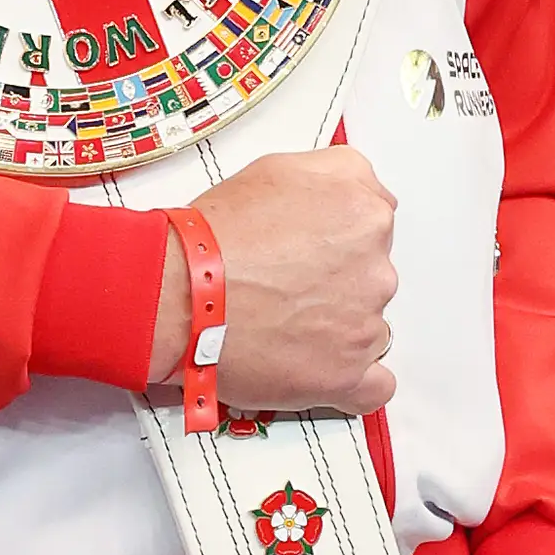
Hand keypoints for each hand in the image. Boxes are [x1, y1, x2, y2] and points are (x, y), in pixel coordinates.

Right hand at [149, 148, 396, 416]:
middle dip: (335, 284)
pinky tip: (319, 367)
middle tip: (283, 288)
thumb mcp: (279, 168)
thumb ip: (335, 175)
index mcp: (366, 216)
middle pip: (370, 279)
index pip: (372, 227)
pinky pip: (374, 386)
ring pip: (368, 328)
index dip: (333, 239)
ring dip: (336, 329)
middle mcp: (377, 270)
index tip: (307, 251)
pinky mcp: (346, 376)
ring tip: (281, 326)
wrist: (177, 294)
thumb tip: (349, 195)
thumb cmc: (212, 237)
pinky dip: (353, 380)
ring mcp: (365, 327)